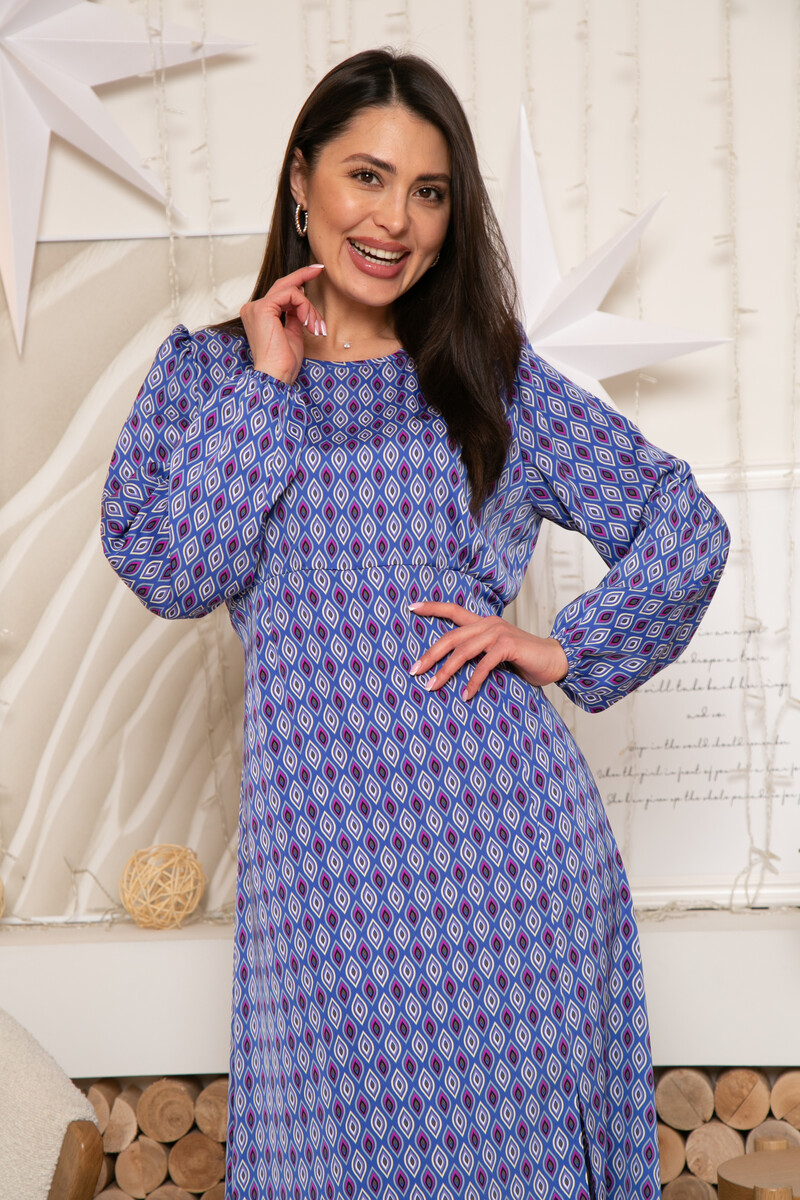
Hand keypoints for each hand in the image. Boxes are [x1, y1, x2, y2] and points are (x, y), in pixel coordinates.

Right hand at [240, 264, 325, 384]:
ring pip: (291, 291)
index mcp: (259, 315)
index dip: (298, 279)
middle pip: (284, 285)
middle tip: (320, 269)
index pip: (280, 292)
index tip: (315, 271)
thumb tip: (302, 301)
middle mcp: (253, 308)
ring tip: (315, 327)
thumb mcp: (293, 334)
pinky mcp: (263, 308)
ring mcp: (256, 307)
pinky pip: (292, 295)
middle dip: (304, 276)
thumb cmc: (284, 362)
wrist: (277, 376)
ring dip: (309, 308)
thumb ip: (294, 316)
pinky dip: (305, 307)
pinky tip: (308, 323)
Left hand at [407, 600, 568, 700]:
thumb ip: (477, 655)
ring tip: (432, 686)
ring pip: (463, 650)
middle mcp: (489, 624)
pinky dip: (473, 681)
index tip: (412, 607)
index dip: (432, 607)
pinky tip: (466, 695)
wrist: (556, 660)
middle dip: (430, 654)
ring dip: (445, 670)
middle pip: (451, 636)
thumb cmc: (524, 661)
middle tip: (414, 670)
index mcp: (484, 623)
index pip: (453, 610)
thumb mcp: (496, 654)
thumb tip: (450, 669)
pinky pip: (484, 664)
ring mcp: (498, 633)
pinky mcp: (508, 646)